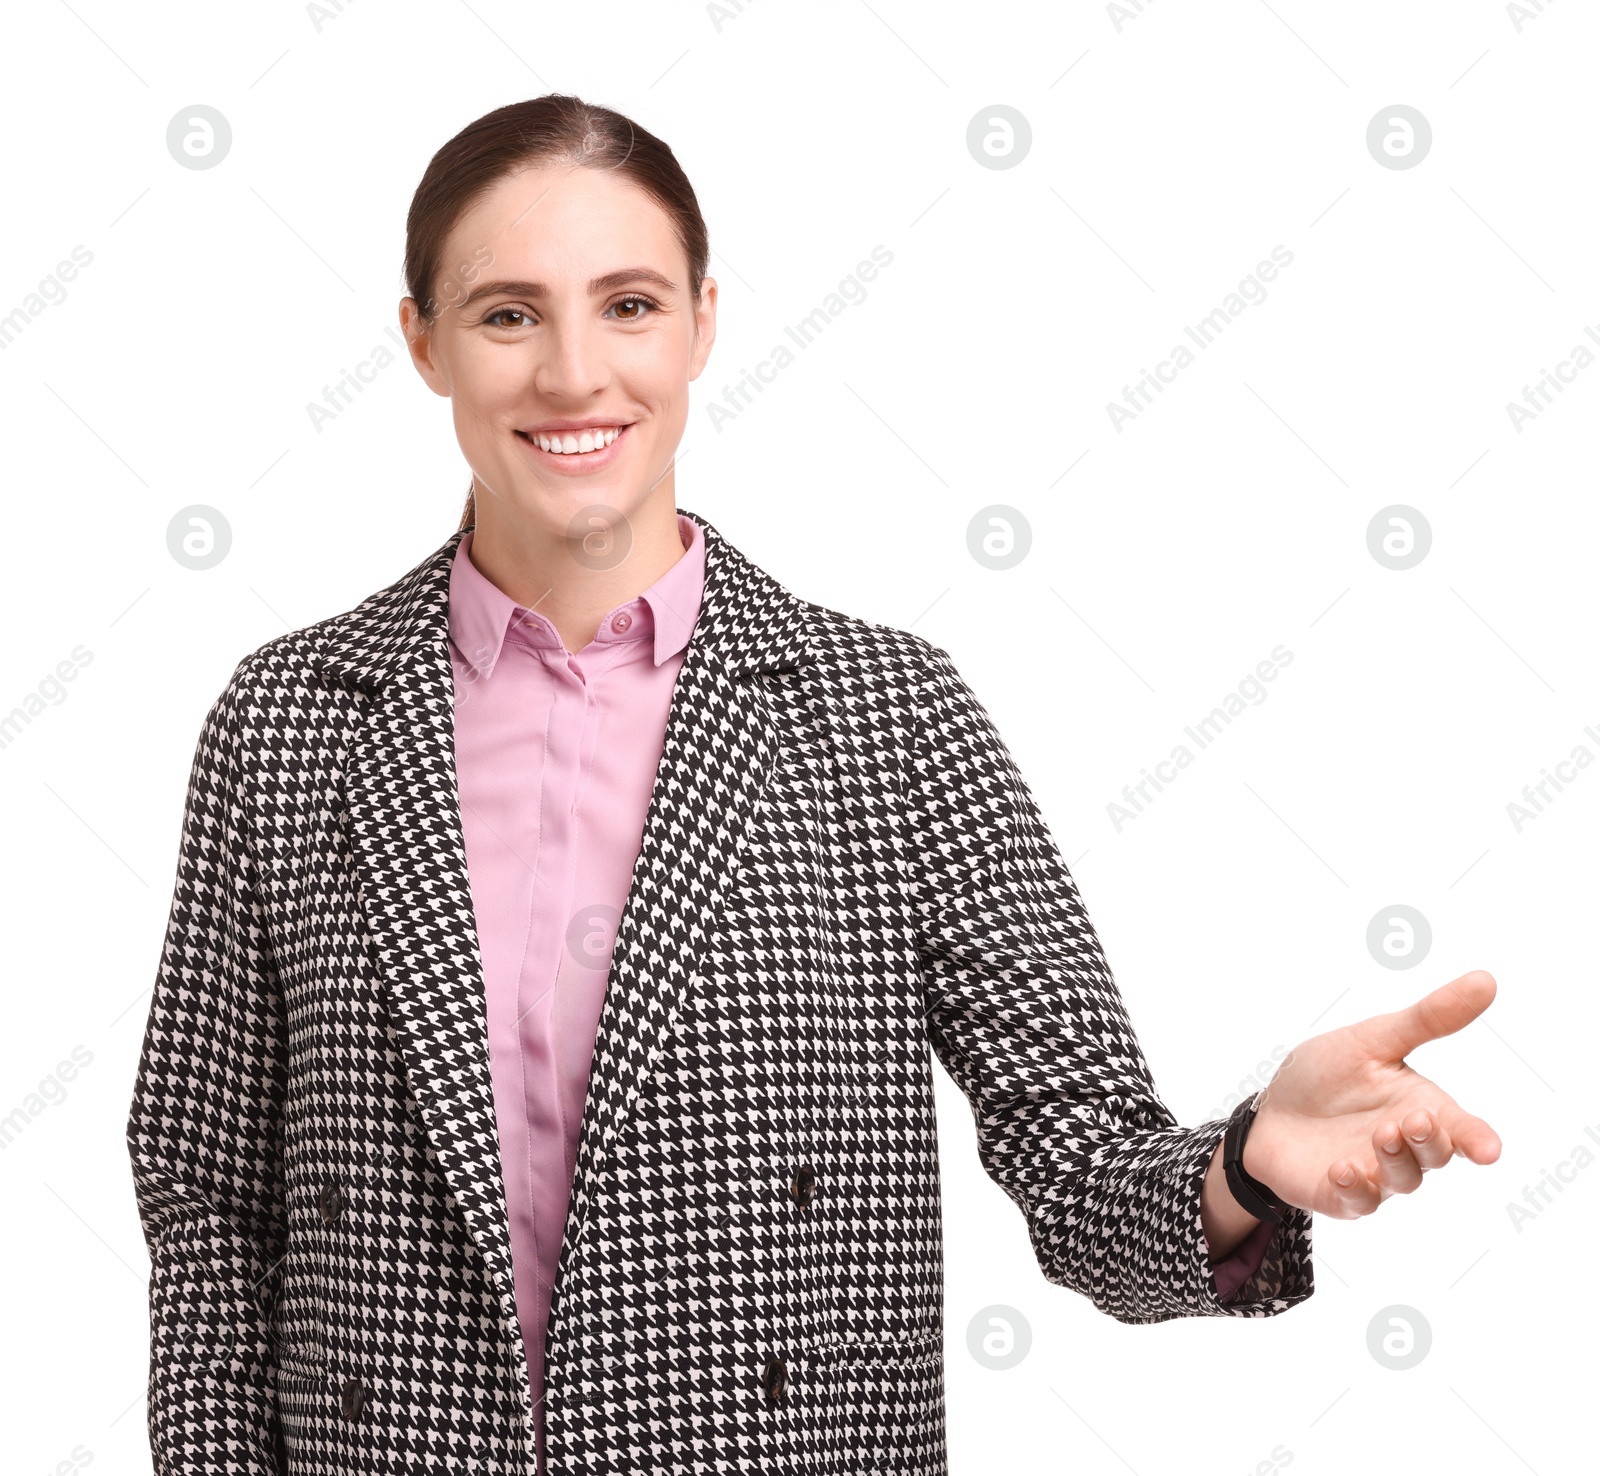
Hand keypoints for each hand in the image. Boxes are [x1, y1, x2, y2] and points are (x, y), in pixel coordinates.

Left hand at [1240, 969, 1501, 1220]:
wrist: (1268, 1110)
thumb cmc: (1326, 1075)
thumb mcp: (1372, 1040)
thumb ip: (1427, 1019)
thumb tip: (1486, 979)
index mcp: (1419, 1108)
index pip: (1461, 1129)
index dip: (1477, 1139)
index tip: (1489, 1149)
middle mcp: (1404, 1146)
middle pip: (1435, 1155)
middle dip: (1430, 1140)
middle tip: (1413, 1119)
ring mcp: (1375, 1174)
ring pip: (1404, 1179)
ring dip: (1396, 1159)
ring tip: (1383, 1133)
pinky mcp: (1341, 1195)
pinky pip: (1358, 1201)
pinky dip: (1355, 1187)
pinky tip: (1344, 1168)